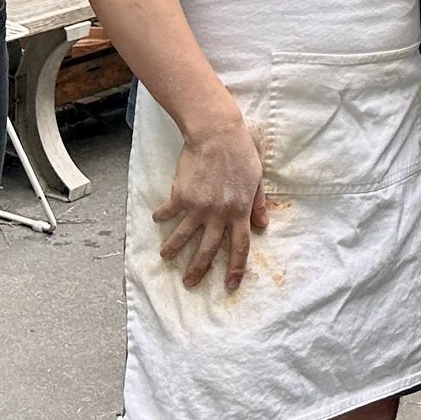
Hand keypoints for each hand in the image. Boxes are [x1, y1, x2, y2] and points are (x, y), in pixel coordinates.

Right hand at [154, 105, 268, 291]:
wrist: (216, 134)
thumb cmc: (241, 152)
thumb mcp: (257, 178)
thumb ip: (258, 203)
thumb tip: (263, 225)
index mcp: (240, 210)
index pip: (239, 246)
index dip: (235, 267)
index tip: (230, 285)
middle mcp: (219, 213)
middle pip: (208, 248)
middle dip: (198, 269)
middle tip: (189, 282)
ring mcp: (198, 205)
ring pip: (184, 235)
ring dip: (173, 248)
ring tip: (165, 256)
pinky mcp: (181, 195)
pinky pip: (169, 211)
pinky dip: (162, 216)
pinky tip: (157, 219)